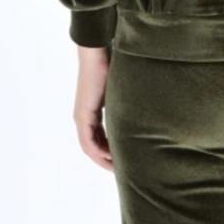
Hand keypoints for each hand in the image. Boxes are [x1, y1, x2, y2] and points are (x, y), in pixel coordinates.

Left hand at [73, 46, 113, 170]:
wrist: (96, 53)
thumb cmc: (110, 65)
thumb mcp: (120, 90)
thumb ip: (125, 100)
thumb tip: (142, 105)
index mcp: (92, 111)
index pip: (100, 137)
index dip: (111, 150)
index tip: (124, 158)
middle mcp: (84, 117)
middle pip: (93, 146)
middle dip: (107, 159)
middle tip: (122, 170)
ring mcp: (81, 117)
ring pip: (89, 146)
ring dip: (102, 159)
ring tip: (117, 168)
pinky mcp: (82, 115)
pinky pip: (87, 141)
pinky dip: (98, 151)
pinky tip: (110, 156)